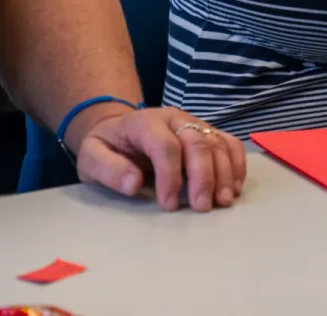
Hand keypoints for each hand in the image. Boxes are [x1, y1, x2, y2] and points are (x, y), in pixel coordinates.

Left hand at [73, 106, 246, 211]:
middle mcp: (173, 118)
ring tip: (223, 202)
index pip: (165, 146)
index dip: (170, 176)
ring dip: (224, 173)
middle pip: (197, 142)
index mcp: (144, 122)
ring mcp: (193, 123)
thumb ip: (107, 169)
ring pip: (216, 142)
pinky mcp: (206, 132)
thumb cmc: (106, 147)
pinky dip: (236, 164)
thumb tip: (132, 184)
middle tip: (202, 208)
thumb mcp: (91, 157)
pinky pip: (229, 142)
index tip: (168, 205)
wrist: (117, 129)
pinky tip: (233, 187)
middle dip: (203, 176)